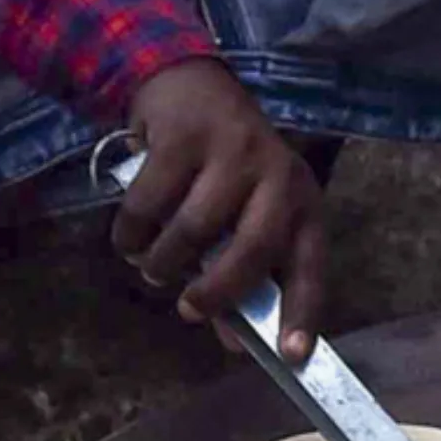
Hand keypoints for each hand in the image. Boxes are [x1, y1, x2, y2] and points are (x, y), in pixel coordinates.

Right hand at [117, 60, 331, 361]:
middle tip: (188, 309)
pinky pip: (149, 204)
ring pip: (193, 230)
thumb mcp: (245, 217)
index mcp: (302, 205)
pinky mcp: (184, 137)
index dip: (302, 314)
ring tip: (152, 266)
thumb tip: (233, 342)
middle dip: (216, 291)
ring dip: (162, 262)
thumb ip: (242, 278)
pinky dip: (132, 234)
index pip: (309, 267)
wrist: (188, 85)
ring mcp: (232, 152)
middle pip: (251, 251)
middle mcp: (277, 176)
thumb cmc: (223, 170)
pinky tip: (131, 238)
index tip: (290, 355)